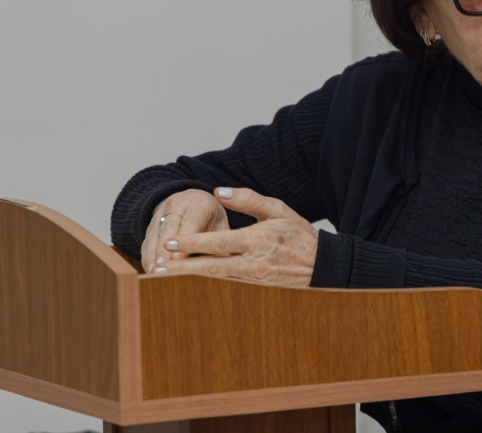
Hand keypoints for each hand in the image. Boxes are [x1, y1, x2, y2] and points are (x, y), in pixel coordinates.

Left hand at [143, 187, 319, 287]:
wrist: (322, 265)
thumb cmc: (299, 234)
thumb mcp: (278, 209)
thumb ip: (248, 200)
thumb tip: (221, 191)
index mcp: (257, 240)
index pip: (218, 243)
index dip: (193, 243)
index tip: (171, 242)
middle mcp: (253, 263)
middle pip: (210, 267)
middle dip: (183, 267)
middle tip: (159, 267)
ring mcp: (253, 280)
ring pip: (215, 279)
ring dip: (190, 278)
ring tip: (166, 276)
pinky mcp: (254, 290)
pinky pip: (225, 286)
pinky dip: (206, 284)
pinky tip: (190, 283)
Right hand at [143, 189, 229, 273]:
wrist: (192, 199)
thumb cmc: (210, 217)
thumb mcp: (220, 223)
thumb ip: (223, 240)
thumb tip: (230, 259)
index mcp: (200, 203)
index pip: (192, 221)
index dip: (185, 239)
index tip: (179, 257)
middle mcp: (179, 204)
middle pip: (169, 227)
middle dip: (164, 249)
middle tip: (162, 268)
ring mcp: (162, 212)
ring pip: (155, 233)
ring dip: (152, 253)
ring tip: (153, 271)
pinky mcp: (152, 221)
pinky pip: (148, 238)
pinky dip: (147, 253)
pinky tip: (148, 267)